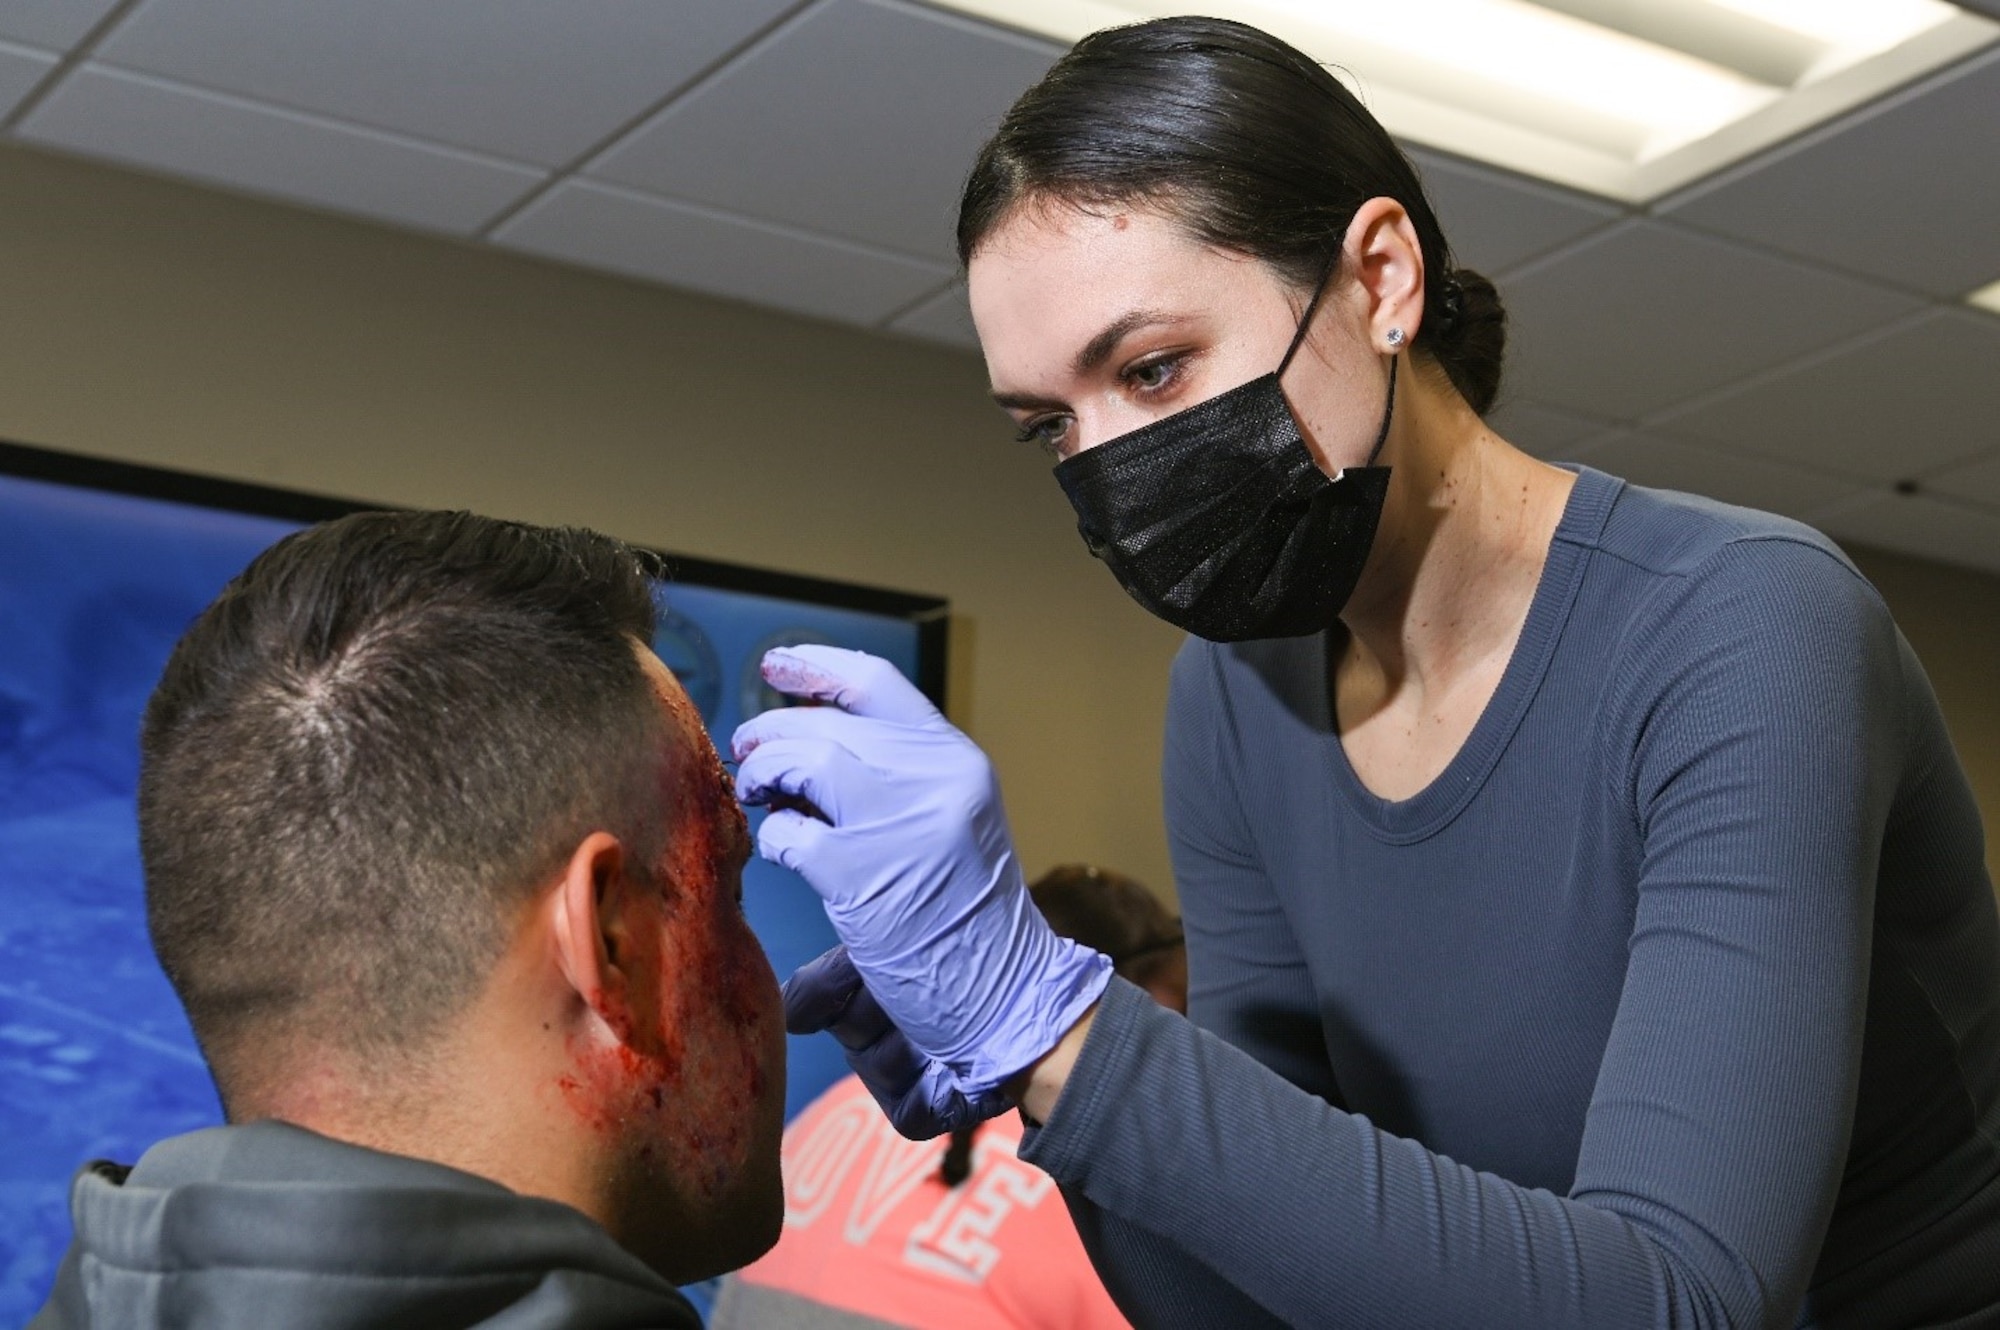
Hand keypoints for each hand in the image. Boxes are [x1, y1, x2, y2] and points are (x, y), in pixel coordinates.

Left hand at [733, 645, 1109, 1104]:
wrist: (1006, 990)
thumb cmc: (968, 913)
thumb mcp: (951, 819)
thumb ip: (893, 776)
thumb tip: (800, 745)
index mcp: (956, 759)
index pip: (876, 683)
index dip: (817, 667)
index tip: (776, 665)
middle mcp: (932, 778)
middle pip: (825, 723)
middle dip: (772, 732)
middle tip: (748, 751)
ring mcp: (897, 823)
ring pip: (803, 762)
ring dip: (764, 774)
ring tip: (756, 793)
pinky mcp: (862, 875)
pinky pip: (788, 834)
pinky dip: (771, 839)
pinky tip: (778, 850)